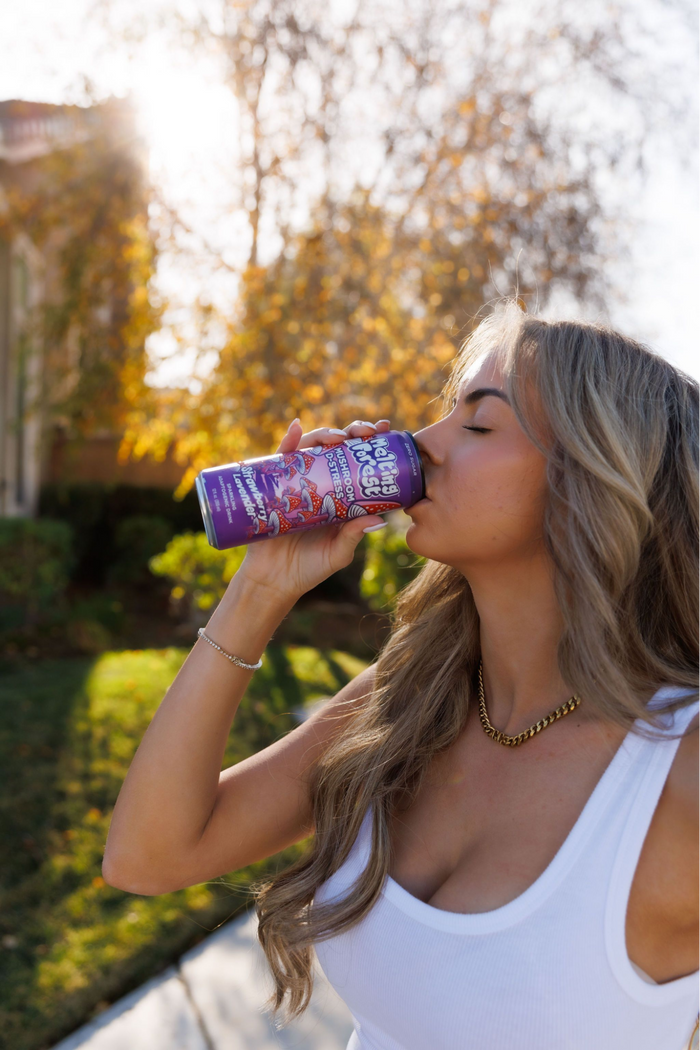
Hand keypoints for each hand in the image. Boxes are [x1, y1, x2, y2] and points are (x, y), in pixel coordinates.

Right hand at [235, 417, 391, 602]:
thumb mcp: (338, 553)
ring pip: (313, 448)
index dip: (371, 445)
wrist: (274, 581)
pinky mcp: (274, 486)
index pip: (358, 463)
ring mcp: (297, 483)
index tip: (385, 430)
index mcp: (340, 497)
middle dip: (353, 432)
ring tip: (337, 436)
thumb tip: (378, 520)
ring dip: (326, 434)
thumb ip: (353, 536)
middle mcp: (320, 484)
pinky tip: (297, 428)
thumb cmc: (310, 568)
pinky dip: (289, 440)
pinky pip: (280, 459)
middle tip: (365, 431)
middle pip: (338, 448)